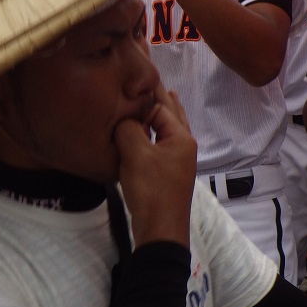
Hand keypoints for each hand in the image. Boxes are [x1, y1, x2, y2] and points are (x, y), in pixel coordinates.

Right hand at [114, 84, 195, 247]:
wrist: (160, 231)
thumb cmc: (151, 191)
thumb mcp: (135, 155)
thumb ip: (129, 128)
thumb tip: (124, 118)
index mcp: (180, 137)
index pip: (161, 106)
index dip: (145, 94)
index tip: (135, 75)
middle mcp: (183, 146)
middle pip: (172, 114)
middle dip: (160, 97)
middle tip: (150, 76)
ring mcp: (177, 161)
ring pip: (170, 128)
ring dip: (160, 113)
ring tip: (159, 95)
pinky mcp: (168, 173)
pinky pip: (162, 143)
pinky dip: (155, 132)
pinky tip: (147, 133)